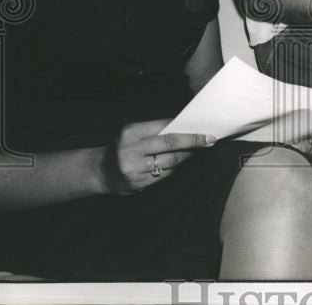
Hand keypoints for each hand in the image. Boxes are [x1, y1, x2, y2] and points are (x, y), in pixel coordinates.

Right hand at [100, 119, 216, 194]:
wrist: (101, 172)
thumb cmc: (123, 147)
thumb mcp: (134, 133)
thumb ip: (155, 130)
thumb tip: (185, 127)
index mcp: (131, 132)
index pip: (165, 127)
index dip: (185, 129)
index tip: (203, 130)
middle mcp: (132, 150)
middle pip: (170, 144)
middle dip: (193, 142)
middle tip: (210, 140)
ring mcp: (134, 168)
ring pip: (170, 161)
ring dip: (186, 156)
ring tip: (195, 152)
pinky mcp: (138, 183)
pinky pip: (164, 175)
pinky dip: (174, 168)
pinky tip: (178, 164)